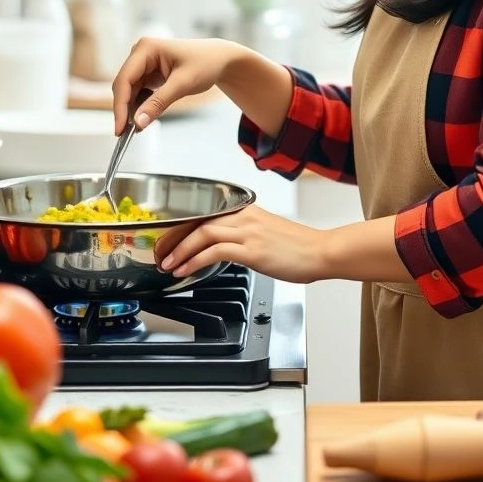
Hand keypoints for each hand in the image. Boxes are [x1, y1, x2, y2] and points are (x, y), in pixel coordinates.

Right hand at [111, 37, 239, 133]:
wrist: (220, 60)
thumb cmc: (205, 63)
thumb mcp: (183, 84)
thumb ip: (158, 103)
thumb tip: (137, 122)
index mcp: (146, 48)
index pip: (124, 80)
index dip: (120, 106)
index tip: (120, 128)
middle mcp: (140, 53)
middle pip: (123, 86)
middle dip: (124, 110)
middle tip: (125, 134)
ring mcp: (143, 63)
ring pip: (129, 92)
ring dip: (131, 110)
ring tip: (137, 128)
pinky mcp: (148, 73)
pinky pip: (138, 93)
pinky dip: (139, 106)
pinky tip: (144, 117)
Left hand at [154, 205, 329, 283]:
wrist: (320, 252)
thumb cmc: (299, 247)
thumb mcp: (268, 234)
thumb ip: (246, 235)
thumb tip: (228, 245)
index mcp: (247, 211)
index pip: (207, 214)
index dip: (183, 226)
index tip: (170, 239)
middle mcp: (245, 217)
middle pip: (199, 221)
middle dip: (175, 238)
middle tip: (162, 253)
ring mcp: (248, 232)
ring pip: (202, 234)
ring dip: (180, 250)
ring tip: (169, 264)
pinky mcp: (251, 250)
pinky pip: (214, 251)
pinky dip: (195, 260)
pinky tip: (186, 270)